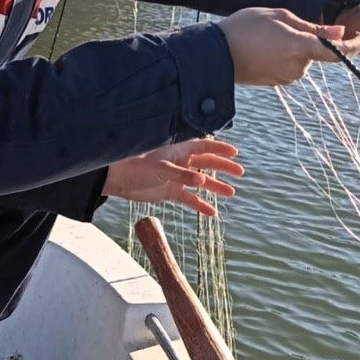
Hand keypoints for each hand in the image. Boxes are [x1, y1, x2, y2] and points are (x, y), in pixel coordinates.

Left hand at [103, 139, 243, 216]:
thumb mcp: (161, 168)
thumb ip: (182, 174)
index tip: (235, 152)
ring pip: (201, 182)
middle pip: (207, 163)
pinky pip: (190, 199)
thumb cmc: (138, 167)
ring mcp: (177, 177)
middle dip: (223, 167)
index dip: (220, 148)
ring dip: (216, 187)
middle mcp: (181, 162)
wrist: (120, 180)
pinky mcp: (171, 191)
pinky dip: (200, 205)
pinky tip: (212, 213)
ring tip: (231, 193)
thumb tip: (202, 181)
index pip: (204, 146)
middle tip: (239, 172)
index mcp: (179, 150)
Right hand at [219, 8, 359, 84]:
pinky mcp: (277, 83)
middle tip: (280, 24)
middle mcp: (298, 68)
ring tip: (265, 36)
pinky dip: (282, 55)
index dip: (355, 46)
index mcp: (301, 48)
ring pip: (302, 58)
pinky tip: (261, 48)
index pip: (338, 51)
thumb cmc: (245, 28)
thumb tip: (338, 33)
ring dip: (292, 46)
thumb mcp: (280, 17)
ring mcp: (287, 78)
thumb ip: (312, 27)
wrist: (214, 55)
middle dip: (307, 38)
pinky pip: (289, 66)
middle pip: (316, 51)